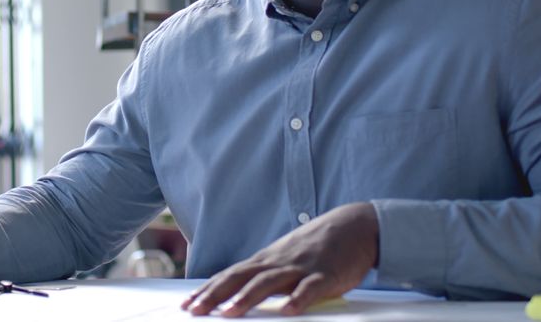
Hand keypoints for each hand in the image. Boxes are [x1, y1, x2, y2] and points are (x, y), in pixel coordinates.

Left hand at [181, 202, 378, 317]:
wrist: (354, 226)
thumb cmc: (315, 248)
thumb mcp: (284, 259)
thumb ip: (263, 276)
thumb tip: (238, 293)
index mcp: (265, 261)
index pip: (229, 276)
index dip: (207, 290)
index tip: (187, 305)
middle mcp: (277, 262)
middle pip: (240, 278)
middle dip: (215, 295)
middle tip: (194, 311)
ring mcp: (300, 267)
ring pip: (269, 282)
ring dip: (248, 297)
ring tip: (230, 313)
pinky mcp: (326, 275)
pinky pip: (311, 287)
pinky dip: (300, 298)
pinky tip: (290, 310)